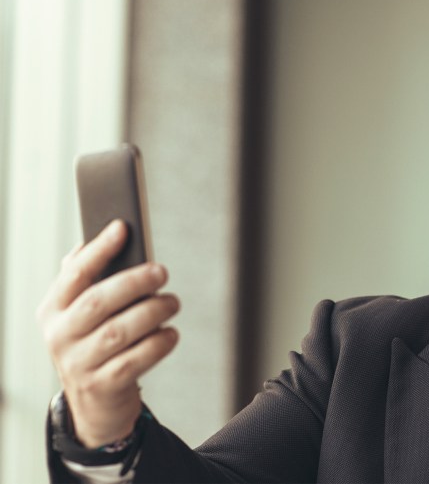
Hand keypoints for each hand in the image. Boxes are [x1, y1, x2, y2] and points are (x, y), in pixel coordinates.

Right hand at [37, 220, 179, 447]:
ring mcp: (79, 365)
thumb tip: (109, 234)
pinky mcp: (104, 387)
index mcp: (52, 311)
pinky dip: (159, 342)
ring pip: (119, 331)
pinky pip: (135, 360)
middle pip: (98, 301)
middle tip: (161, 272)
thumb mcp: (80, 315)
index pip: (74, 274)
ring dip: (152, 311)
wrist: (95, 405)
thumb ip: (88, 278)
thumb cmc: (94, 344)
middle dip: (134, 282)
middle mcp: (60, 337)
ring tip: (172, 302)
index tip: (122, 227)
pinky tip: (171, 333)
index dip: (98, 249)